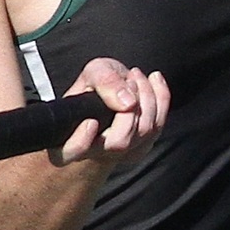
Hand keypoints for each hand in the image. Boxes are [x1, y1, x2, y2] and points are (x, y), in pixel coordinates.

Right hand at [52, 58, 170, 167]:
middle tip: (128, 80)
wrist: (108, 97)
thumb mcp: (93, 73)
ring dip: (146, 96)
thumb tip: (128, 102)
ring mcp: (119, 155)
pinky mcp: (140, 149)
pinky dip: (160, 96)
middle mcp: (93, 153)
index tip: (91, 122)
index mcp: (69, 138)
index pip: (71, 151)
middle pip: (119, 142)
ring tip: (135, 78)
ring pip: (144, 132)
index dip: (80, 141)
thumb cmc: (95, 89)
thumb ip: (104, 81)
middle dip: (130, 107)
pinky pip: (159, 125)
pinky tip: (153, 80)